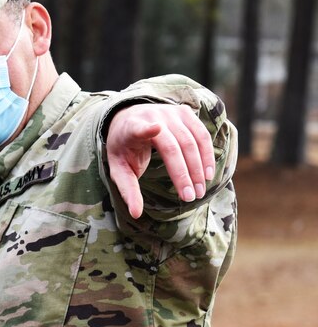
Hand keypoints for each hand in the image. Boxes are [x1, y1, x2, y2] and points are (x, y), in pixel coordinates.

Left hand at [105, 101, 214, 218]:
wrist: (128, 119)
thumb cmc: (124, 149)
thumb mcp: (118, 168)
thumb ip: (127, 189)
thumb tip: (136, 214)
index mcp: (130, 128)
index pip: (138, 128)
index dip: (146, 129)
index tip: (156, 129)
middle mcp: (152, 116)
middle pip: (173, 146)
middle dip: (184, 173)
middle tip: (191, 197)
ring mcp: (170, 113)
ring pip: (192, 141)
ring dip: (200, 167)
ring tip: (200, 191)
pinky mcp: (185, 112)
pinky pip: (202, 135)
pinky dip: (207, 155)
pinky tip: (208, 174)